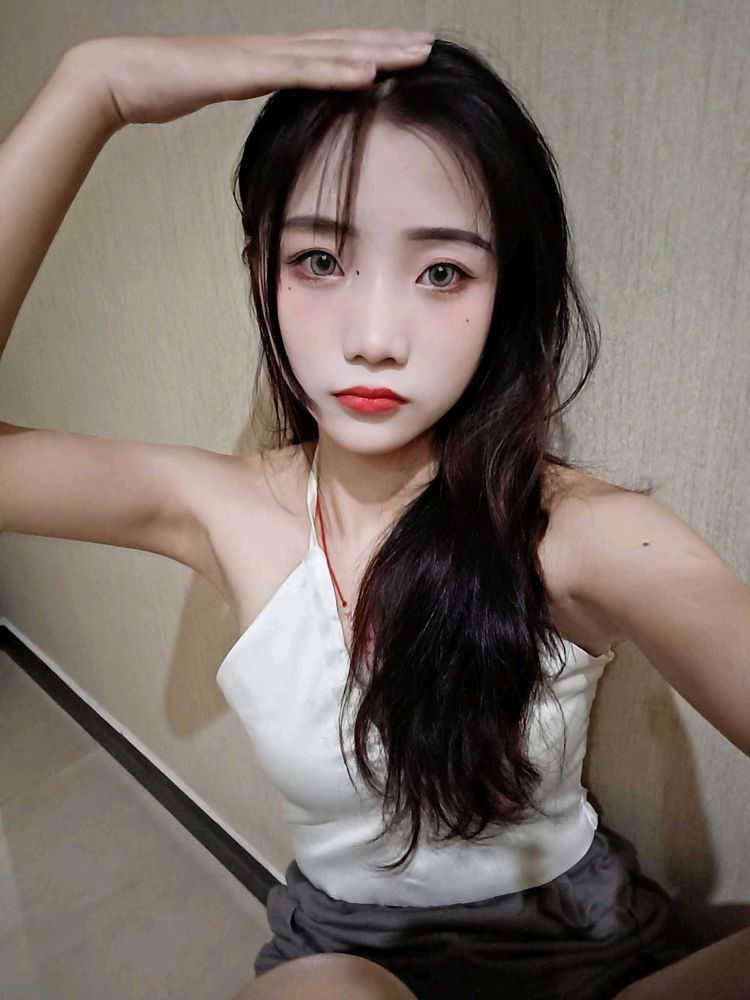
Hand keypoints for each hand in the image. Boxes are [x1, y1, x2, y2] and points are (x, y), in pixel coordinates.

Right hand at [60, 28, 434, 129]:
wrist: (121, 75)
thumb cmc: (165, 88)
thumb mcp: (220, 95)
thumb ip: (250, 97)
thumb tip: (274, 116)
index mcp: (267, 58)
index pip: (330, 51)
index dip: (370, 50)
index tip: (406, 55)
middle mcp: (270, 49)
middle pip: (340, 44)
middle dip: (388, 44)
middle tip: (429, 44)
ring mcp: (259, 54)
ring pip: (329, 51)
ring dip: (376, 51)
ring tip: (415, 53)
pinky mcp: (244, 68)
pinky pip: (299, 70)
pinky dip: (336, 70)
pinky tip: (368, 73)